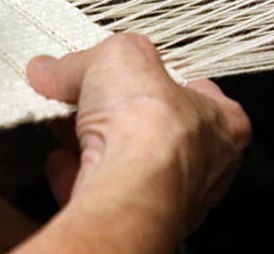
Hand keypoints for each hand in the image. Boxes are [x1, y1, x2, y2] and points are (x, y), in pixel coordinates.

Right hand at [17, 34, 249, 253]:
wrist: (128, 191)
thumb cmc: (149, 125)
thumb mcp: (119, 55)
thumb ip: (82, 60)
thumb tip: (53, 68)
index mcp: (220, 123)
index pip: (198, 90)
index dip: (160, 70)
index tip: (131, 62)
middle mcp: (202, 165)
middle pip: (150, 124)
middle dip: (108, 105)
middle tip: (78, 87)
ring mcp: (167, 197)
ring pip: (125, 159)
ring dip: (88, 137)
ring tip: (58, 117)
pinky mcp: (132, 219)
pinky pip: (102, 191)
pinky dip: (78, 174)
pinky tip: (60, 159)